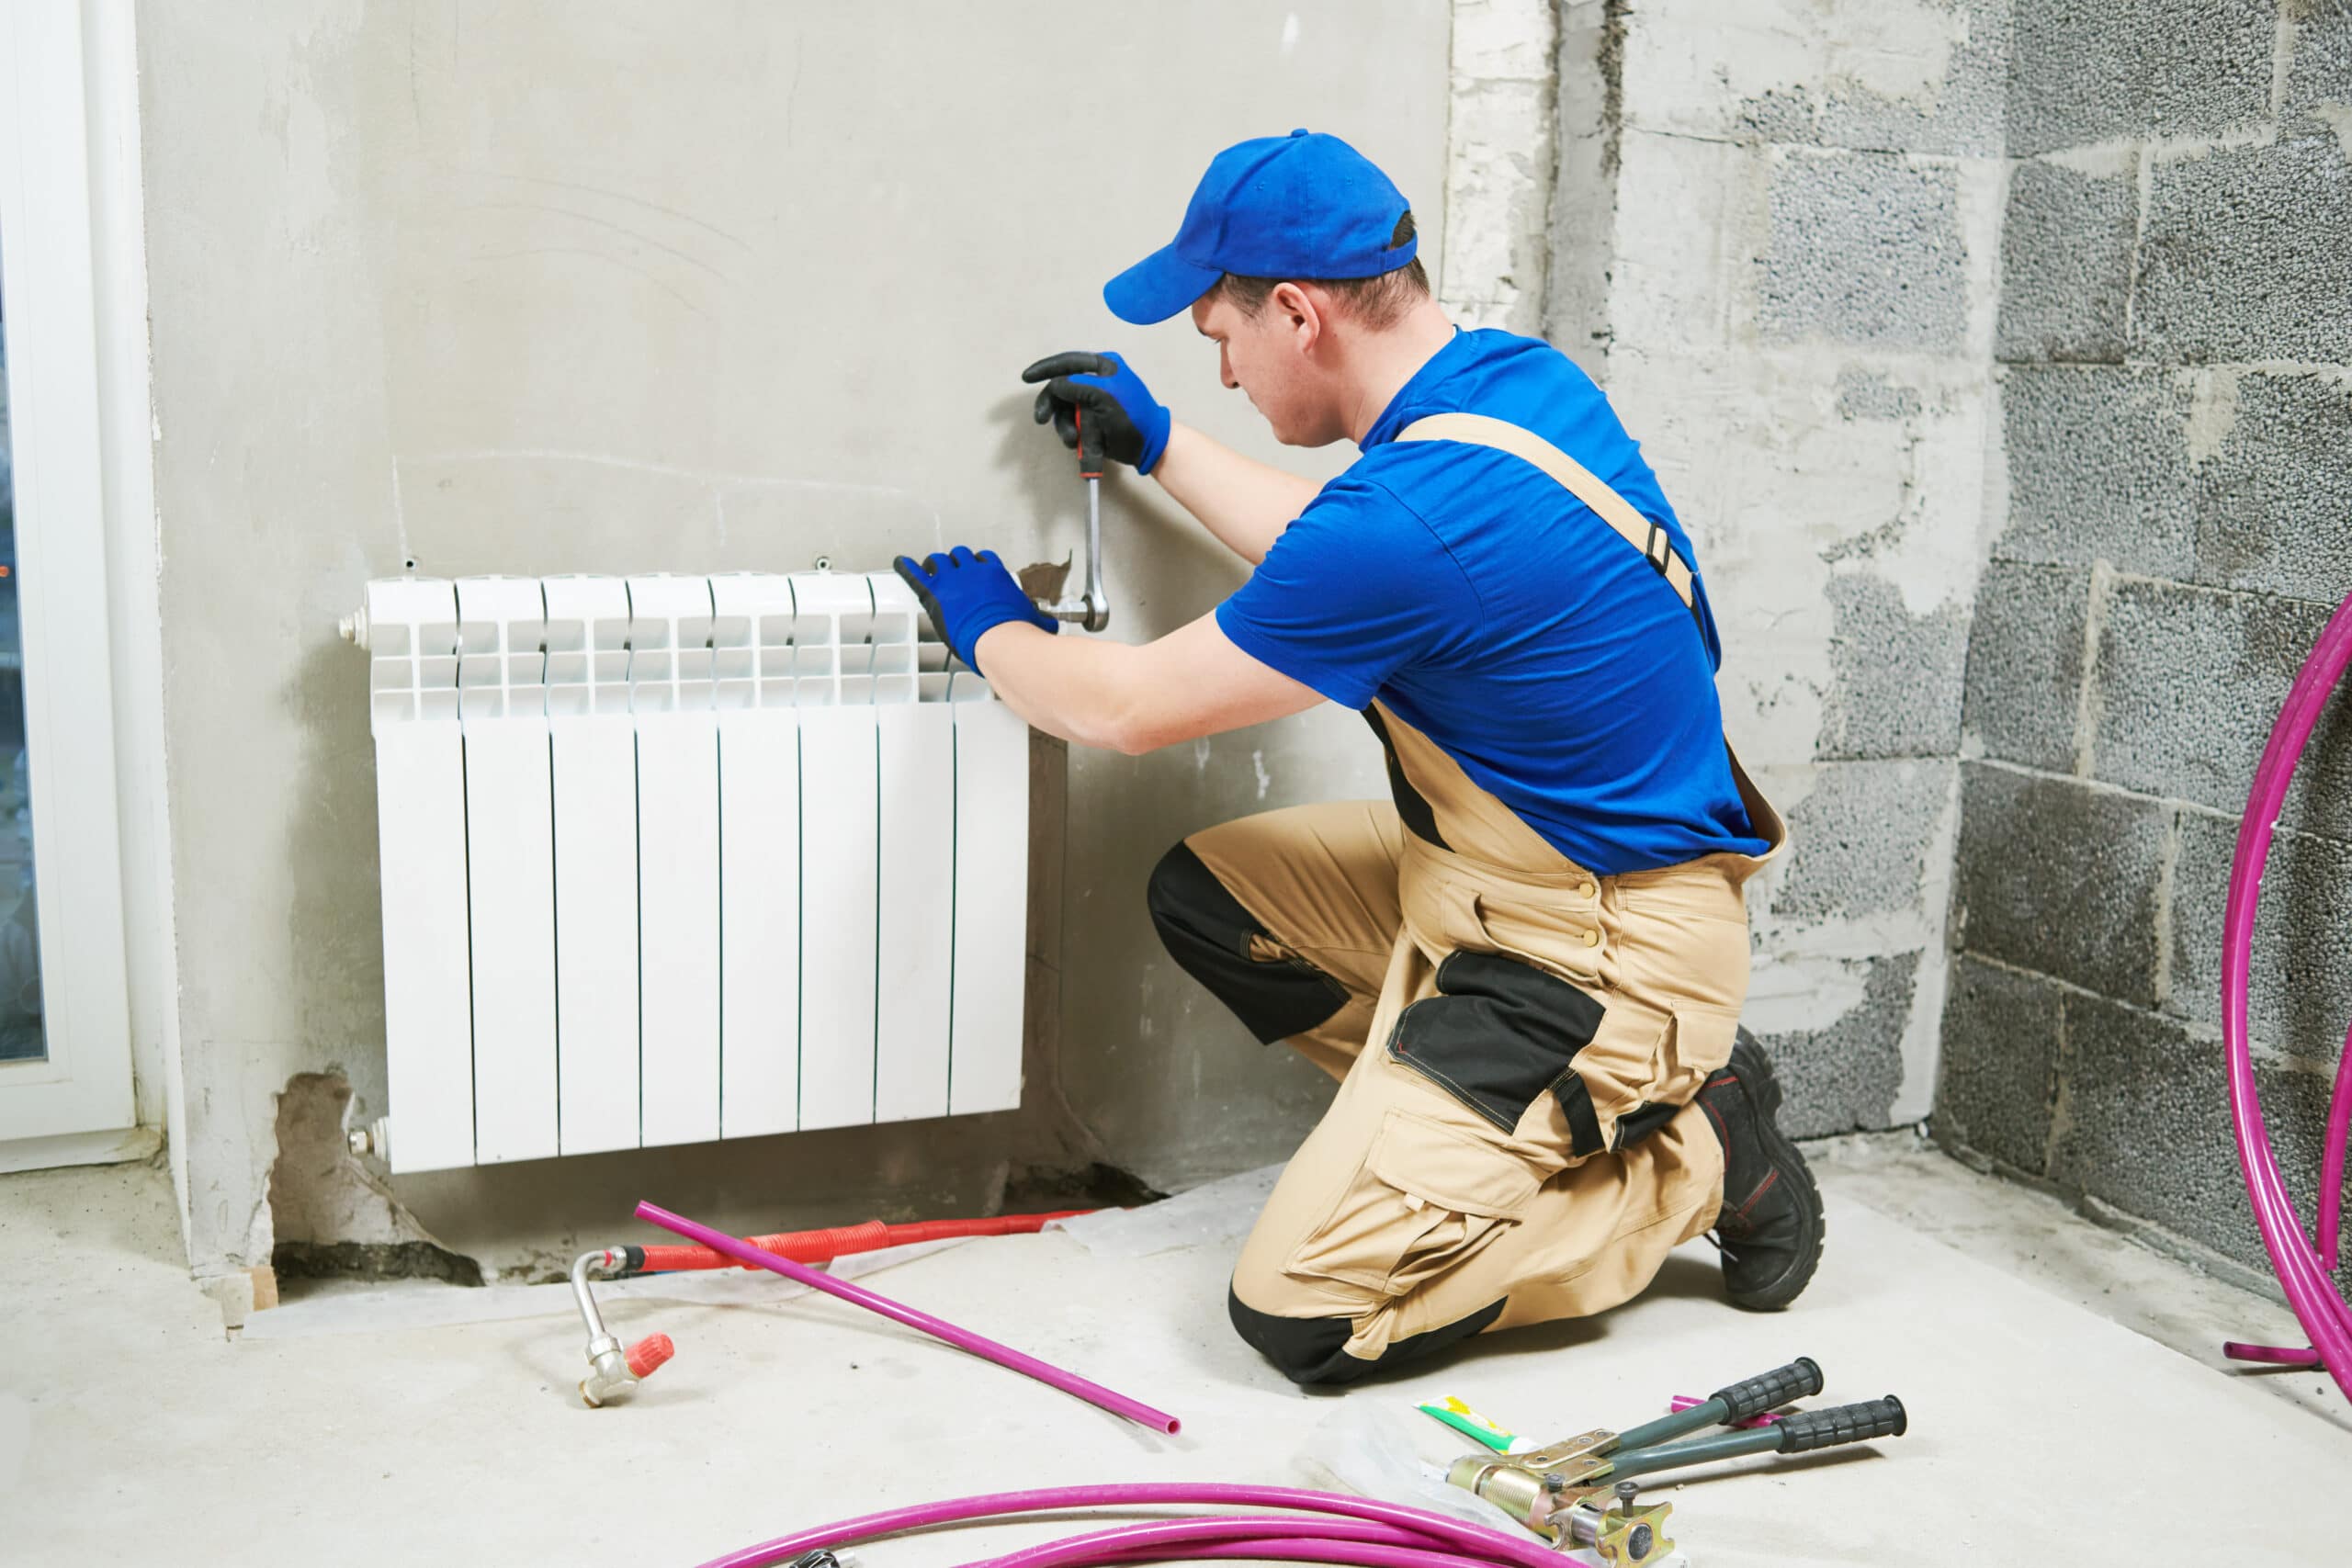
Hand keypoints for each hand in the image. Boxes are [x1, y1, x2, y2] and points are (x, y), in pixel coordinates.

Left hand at [892, 546, 1056, 674]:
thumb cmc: (1016, 632)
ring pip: (939, 560)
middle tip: (952, 573)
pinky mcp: (935, 593)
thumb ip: (1038, 620)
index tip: (976, 573)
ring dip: (935, 564)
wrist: (999, 640)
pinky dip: (906, 567)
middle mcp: (973, 571)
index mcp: (996, 574)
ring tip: (930, 570)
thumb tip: (1051, 629)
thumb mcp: (1033, 621)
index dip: (978, 566)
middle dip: (955, 563)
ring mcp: (952, 580)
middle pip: (960, 555)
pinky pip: (916, 574)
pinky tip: (899, 562)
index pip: (984, 560)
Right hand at [1022, 351, 1171, 474]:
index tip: (1026, 377)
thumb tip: (1056, 386)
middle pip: (1060, 389)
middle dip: (1052, 406)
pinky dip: (1073, 435)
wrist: (1150, 446)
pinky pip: (1071, 425)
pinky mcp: (1091, 422)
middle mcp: (1095, 381)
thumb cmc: (1132, 415)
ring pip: (1064, 411)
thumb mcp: (1105, 396)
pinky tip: (1079, 443)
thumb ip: (1077, 386)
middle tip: (1041, 419)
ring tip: (1074, 439)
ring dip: (1064, 426)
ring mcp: (1092, 402)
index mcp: (1102, 366)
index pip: (1068, 362)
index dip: (1046, 369)